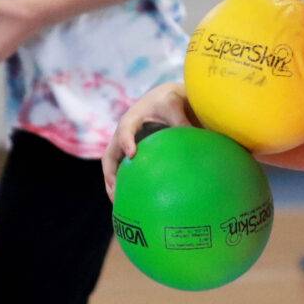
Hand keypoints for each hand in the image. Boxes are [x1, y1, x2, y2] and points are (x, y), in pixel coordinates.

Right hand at [102, 82, 192, 198]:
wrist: (164, 98)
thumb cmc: (169, 100)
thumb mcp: (174, 104)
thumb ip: (180, 120)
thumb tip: (193, 138)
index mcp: (132, 119)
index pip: (125, 130)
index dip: (126, 141)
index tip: (132, 154)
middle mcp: (123, 134)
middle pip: (110, 156)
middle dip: (111, 175)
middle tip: (117, 193)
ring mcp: (124, 145)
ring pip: (113, 167)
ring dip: (114, 185)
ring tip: (121, 205)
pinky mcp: (131, 152)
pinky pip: (124, 170)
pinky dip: (126, 183)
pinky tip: (136, 200)